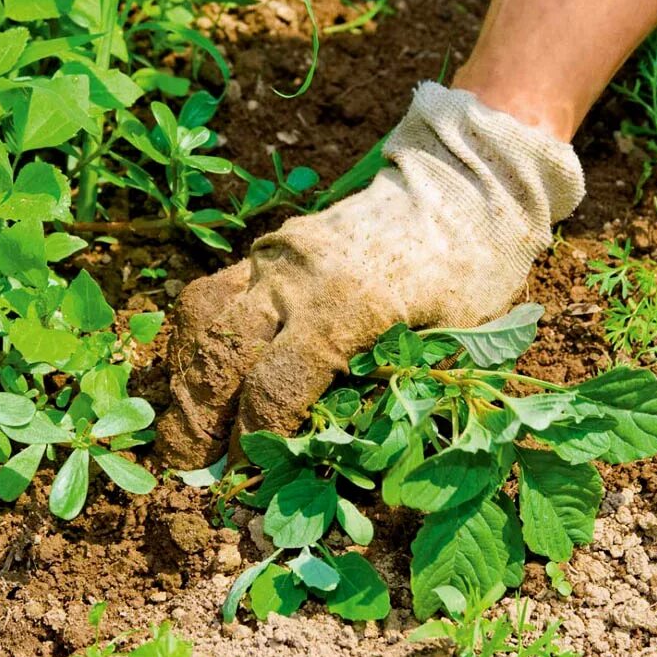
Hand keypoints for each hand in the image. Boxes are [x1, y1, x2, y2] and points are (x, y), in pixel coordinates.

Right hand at [155, 83, 584, 469]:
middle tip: (189, 464)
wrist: (463, 183)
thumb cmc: (471, 269)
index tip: (247, 472)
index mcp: (348, 307)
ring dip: (186, 374)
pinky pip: (216, 291)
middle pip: (222, 353)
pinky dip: (201, 336)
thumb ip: (399, 390)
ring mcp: (278, 255)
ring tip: (184, 421)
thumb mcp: (457, 340)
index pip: (275, 387)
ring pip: (204, 317)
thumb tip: (343, 452)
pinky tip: (203, 369)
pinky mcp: (272, 245)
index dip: (254, 439)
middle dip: (197, 417)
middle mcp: (298, 278)